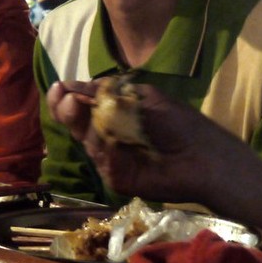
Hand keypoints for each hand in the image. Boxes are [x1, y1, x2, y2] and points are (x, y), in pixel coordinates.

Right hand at [47, 81, 245, 206]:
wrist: (202, 156)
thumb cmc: (178, 122)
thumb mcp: (142, 98)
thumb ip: (110, 93)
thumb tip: (74, 85)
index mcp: (114, 111)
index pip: (82, 103)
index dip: (67, 96)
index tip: (59, 88)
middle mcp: (108, 134)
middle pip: (76, 122)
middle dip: (67, 109)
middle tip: (66, 100)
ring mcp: (110, 157)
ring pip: (85, 140)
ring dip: (84, 126)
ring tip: (85, 113)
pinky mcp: (115, 177)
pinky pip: (101, 160)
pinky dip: (103, 148)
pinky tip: (109, 140)